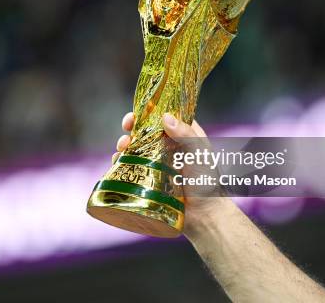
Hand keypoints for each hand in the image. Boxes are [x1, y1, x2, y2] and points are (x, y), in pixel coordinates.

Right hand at [113, 112, 231, 236]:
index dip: (150, 111)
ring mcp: (156, 162)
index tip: (139, 111)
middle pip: (146, 130)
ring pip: (135, 147)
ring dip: (125, 143)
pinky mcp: (147, 178)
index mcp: (183, 135)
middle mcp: (168, 146)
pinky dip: (121, 162)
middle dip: (133, 126)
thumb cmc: (207, 182)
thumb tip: (165, 117)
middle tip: (127, 126)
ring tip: (122, 147)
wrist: (202, 214)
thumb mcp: (199, 153)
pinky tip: (118, 162)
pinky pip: (131, 167)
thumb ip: (186, 134)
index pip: (164, 116)